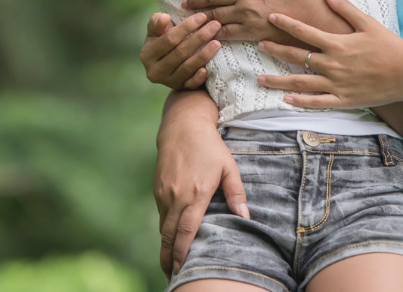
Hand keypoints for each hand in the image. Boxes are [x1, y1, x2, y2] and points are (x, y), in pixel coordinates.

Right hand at [140, 12, 221, 89]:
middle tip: (215, 26)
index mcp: (147, 55)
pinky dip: (198, 78)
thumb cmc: (164, 41)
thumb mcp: (157, 31)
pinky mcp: (179, 89)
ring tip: (217, 42)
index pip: (169, 39)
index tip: (202, 16)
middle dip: (199, 38)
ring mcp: (167, 82)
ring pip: (187, 68)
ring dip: (204, 55)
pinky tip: (207, 69)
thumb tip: (164, 17)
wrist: (169, 63)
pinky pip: (190, 85)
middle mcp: (155, 71)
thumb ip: (157, 22)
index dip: (186, 27)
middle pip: (180, 53)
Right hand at [154, 92, 246, 273]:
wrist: (182, 125)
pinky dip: (164, 229)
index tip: (182, 269)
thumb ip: (236, 192)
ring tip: (170, 263)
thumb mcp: (229, 166)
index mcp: (196, 194)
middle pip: (168, 236)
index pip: (186, 231)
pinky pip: (160, 215)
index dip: (182, 253)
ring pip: (162, 227)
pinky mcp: (157, 188)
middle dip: (169, 258)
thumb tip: (245, 216)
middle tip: (172, 276)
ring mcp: (163, 193)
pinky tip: (169, 238)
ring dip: (165, 246)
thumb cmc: (209, 146)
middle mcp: (176, 196)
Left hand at [256, 0, 402, 107]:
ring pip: (301, 83)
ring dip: (278, 81)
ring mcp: (336, 85)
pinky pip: (316, 103)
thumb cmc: (390, 46)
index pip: (305, 31)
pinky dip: (300, 102)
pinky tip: (286, 100)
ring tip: (260, 79)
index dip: (286, 23)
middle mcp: (333, 65)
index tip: (271, 17)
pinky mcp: (342, 100)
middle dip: (276, 50)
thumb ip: (345, 8)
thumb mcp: (368, 23)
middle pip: (297, 57)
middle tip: (259, 45)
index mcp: (337, 43)